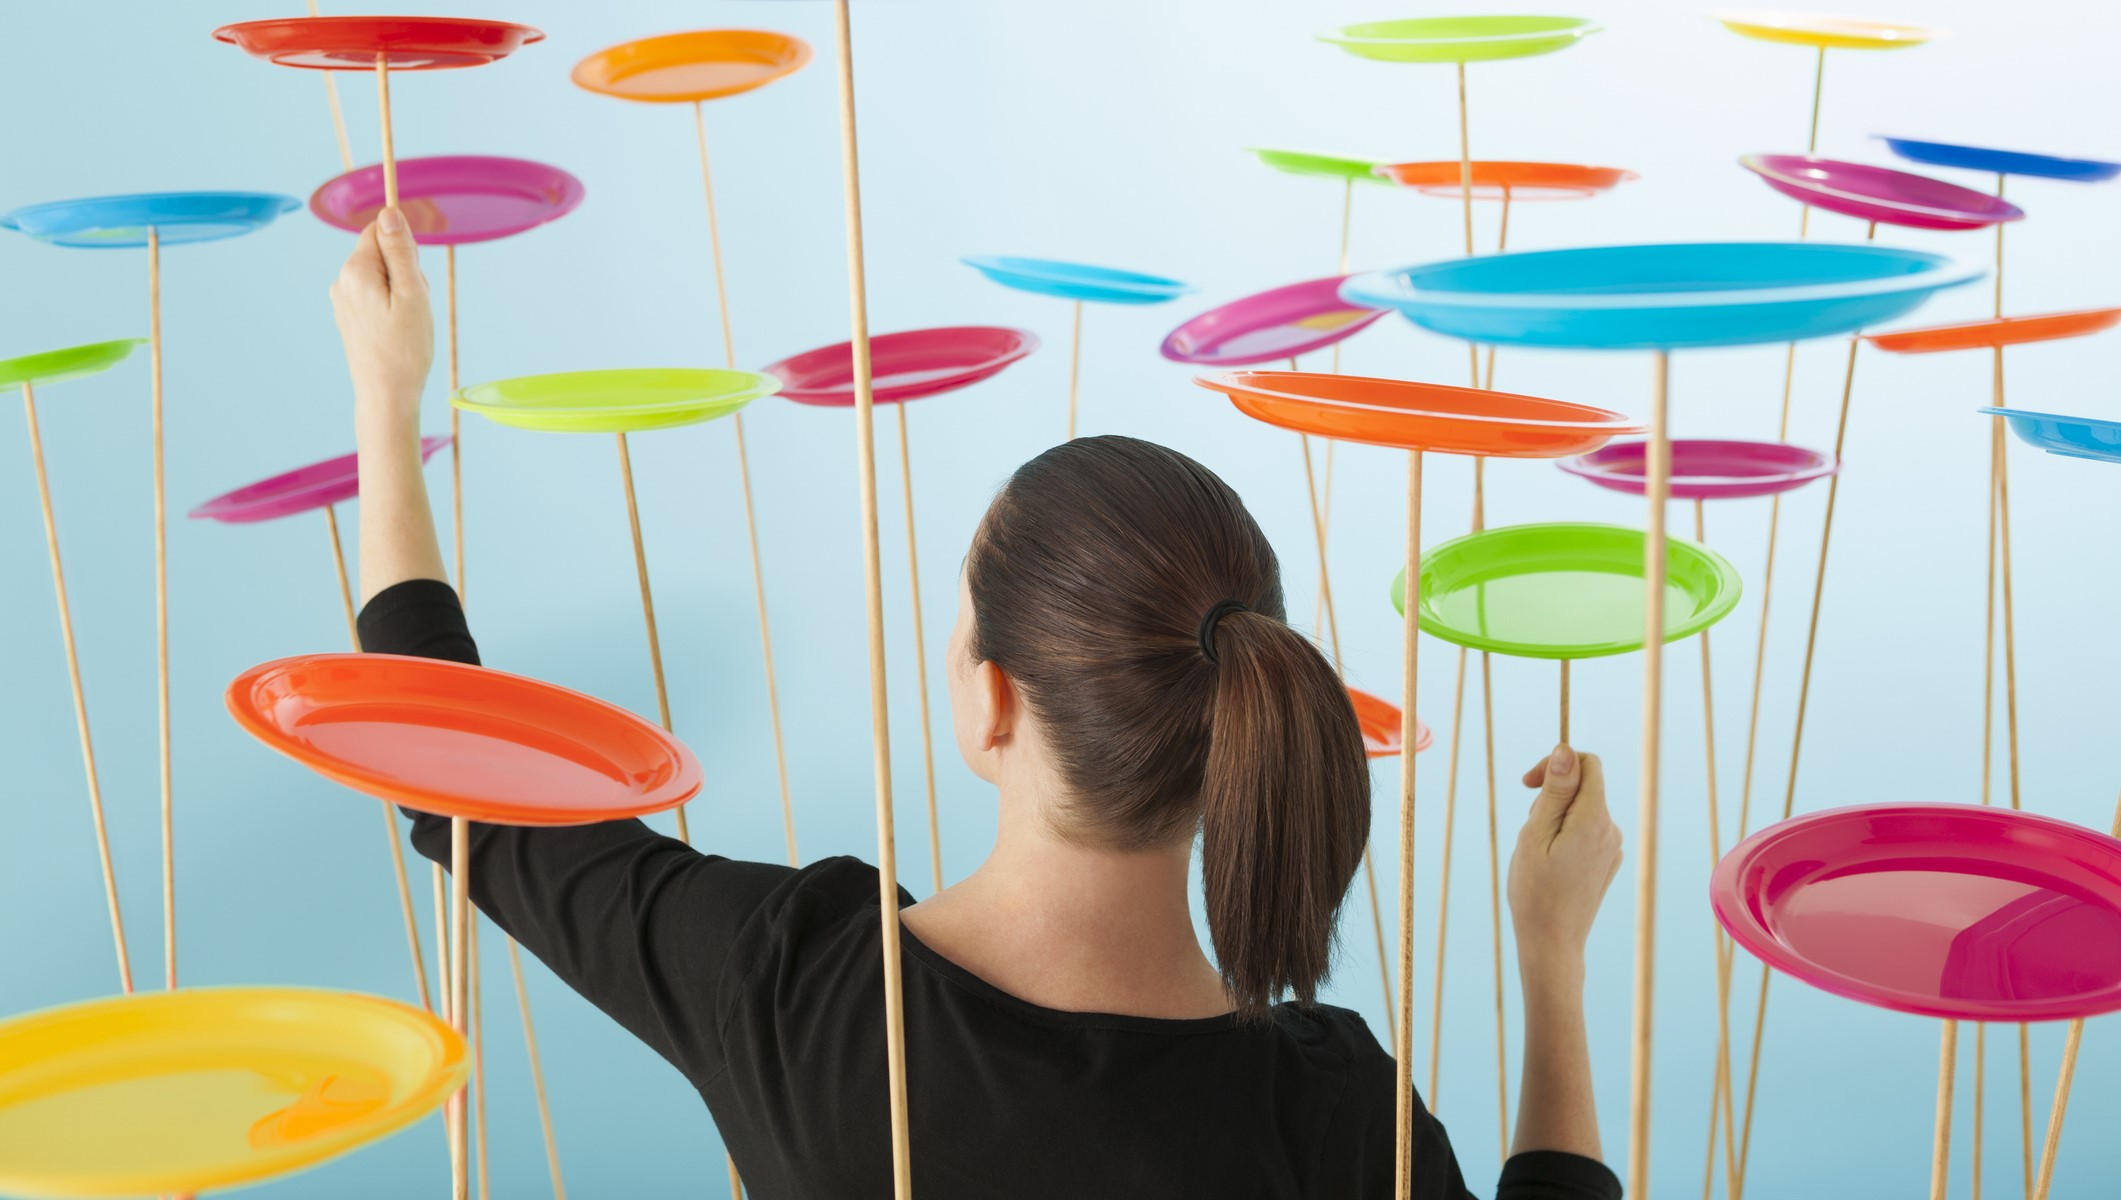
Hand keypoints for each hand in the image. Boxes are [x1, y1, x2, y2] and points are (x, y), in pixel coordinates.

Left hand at [330, 207, 432, 433]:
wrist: (386, 396)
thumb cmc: (405, 349)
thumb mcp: (413, 294)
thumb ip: (401, 251)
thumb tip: (389, 212)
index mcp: (356, 270)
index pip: (379, 230)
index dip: (405, 248)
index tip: (415, 278)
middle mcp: (342, 281)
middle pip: (382, 254)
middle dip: (406, 273)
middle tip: (416, 308)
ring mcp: (343, 300)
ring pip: (381, 277)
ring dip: (402, 293)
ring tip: (408, 324)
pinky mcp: (349, 317)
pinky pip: (375, 297)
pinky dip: (392, 308)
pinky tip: (398, 332)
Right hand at [1508, 744, 1622, 968]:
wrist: (1552, 942)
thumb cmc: (1535, 890)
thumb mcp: (1535, 834)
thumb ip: (1555, 791)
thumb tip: (1566, 750)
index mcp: (1594, 818)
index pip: (1587, 764)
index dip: (1556, 763)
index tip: (1527, 784)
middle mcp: (1611, 829)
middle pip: (1583, 786)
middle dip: (1551, 795)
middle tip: (1528, 830)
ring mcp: (1612, 847)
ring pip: (1581, 809)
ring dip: (1556, 817)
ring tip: (1537, 851)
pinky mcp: (1607, 861)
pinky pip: (1585, 830)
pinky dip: (1565, 835)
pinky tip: (1550, 863)